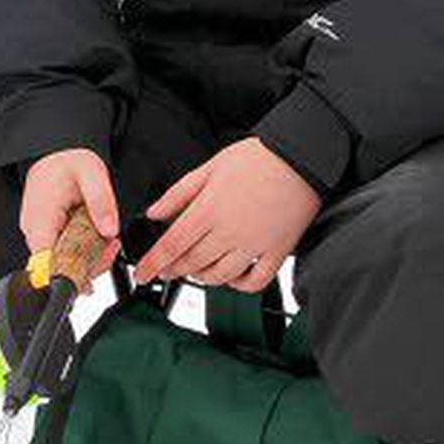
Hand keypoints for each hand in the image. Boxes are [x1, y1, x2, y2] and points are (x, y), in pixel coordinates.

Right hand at [18, 149, 120, 279]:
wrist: (56, 152)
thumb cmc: (68, 161)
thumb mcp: (92, 173)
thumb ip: (101, 201)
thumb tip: (109, 230)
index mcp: (42, 216)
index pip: (47, 261)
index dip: (68, 273)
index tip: (91, 273)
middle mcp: (34, 229)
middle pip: (57, 265)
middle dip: (88, 263)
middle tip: (111, 246)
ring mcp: (38, 233)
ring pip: (61, 261)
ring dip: (87, 257)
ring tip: (107, 241)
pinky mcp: (45, 234)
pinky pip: (62, 251)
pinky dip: (80, 250)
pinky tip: (95, 240)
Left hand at [139, 138, 320, 290]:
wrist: (301, 159)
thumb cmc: (258, 159)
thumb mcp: (210, 167)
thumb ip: (179, 194)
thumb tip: (154, 213)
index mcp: (209, 210)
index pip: (172, 245)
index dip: (153, 263)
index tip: (142, 273)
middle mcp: (230, 232)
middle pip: (192, 263)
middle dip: (173, 270)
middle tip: (165, 270)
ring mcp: (254, 246)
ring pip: (220, 277)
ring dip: (202, 278)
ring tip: (196, 269)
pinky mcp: (277, 252)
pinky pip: (254, 282)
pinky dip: (239, 285)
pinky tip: (232, 277)